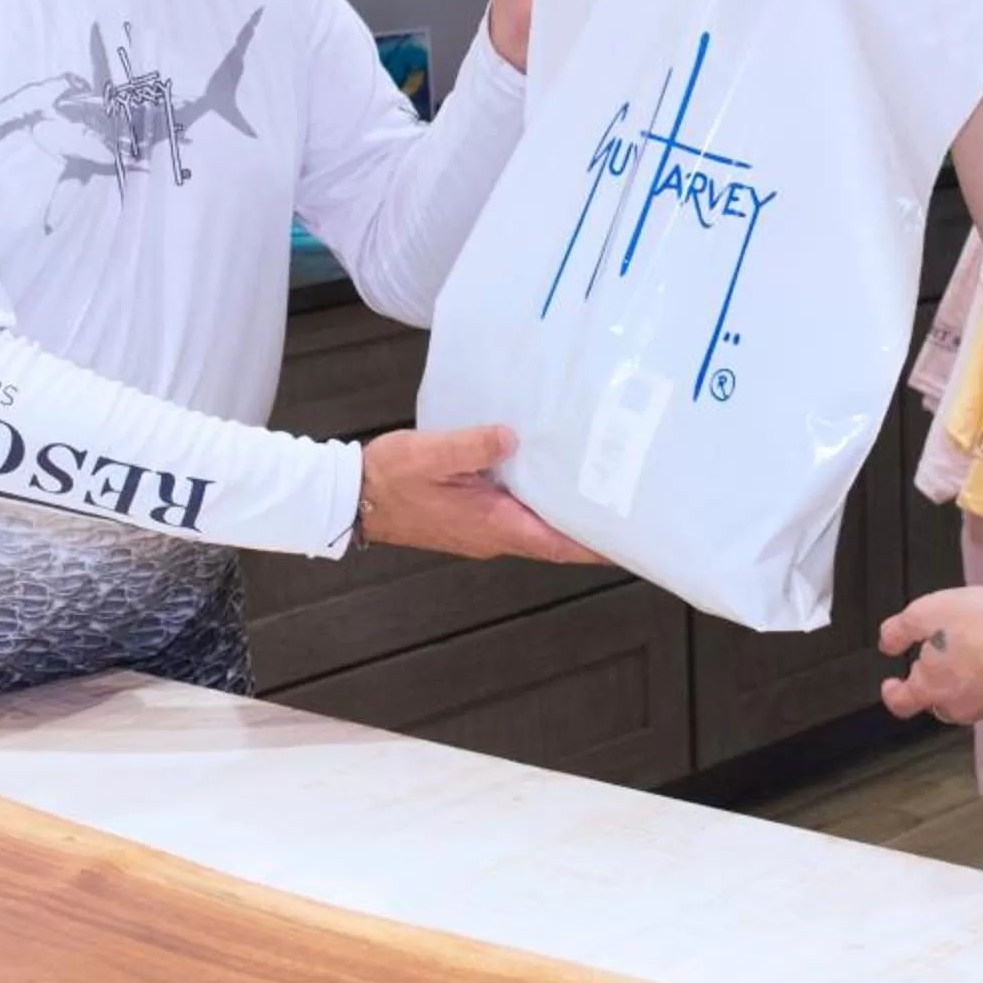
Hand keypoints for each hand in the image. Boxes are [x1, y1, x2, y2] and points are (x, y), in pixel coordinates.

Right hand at [358, 426, 606, 564]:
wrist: (354, 496)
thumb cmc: (390, 477)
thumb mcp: (430, 454)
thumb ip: (473, 446)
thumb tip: (512, 437)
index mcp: (492, 524)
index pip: (555, 543)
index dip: (594, 545)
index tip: (629, 542)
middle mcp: (494, 535)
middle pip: (554, 540)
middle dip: (590, 531)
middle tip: (628, 511)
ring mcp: (483, 529)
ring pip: (536, 528)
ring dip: (566, 517)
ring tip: (599, 493)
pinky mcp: (473, 518)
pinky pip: (516, 516)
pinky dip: (540, 505)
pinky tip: (548, 480)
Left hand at [879, 587, 982, 723]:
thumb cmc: (982, 626)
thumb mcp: (927, 612)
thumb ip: (899, 630)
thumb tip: (887, 643)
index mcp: (930, 688)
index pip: (900, 704)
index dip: (892, 693)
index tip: (891, 683)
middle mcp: (957, 707)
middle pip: (935, 700)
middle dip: (933, 681)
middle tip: (941, 652)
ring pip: (966, 699)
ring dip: (964, 680)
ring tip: (974, 650)